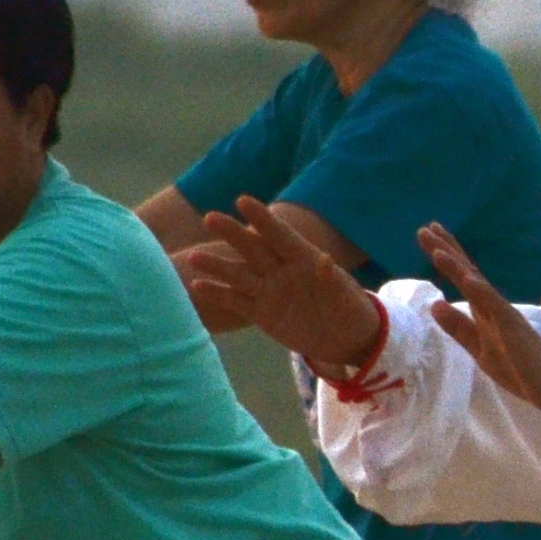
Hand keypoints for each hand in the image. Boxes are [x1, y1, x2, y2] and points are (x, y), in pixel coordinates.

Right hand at [188, 197, 391, 372]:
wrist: (343, 338)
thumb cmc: (349, 310)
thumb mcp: (345, 297)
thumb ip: (332, 281)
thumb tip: (326, 261)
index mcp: (303, 258)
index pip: (279, 235)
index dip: (261, 219)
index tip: (242, 201)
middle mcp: (281, 270)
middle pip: (253, 249)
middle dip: (232, 234)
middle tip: (210, 217)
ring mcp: (269, 290)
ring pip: (239, 274)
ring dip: (216, 266)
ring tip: (192, 258)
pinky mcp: (260, 312)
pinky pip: (236, 301)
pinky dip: (218, 295)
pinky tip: (197, 287)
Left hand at [419, 224, 540, 416]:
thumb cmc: (518, 368)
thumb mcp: (478, 348)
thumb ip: (458, 328)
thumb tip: (435, 304)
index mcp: (484, 311)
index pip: (463, 277)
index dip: (446, 256)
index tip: (428, 234)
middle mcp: (493, 306)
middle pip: (466, 273)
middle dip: (445, 250)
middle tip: (424, 228)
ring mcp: (504, 315)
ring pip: (478, 285)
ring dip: (458, 267)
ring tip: (438, 249)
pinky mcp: (514, 327)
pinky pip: (496, 307)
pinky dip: (481, 291)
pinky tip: (467, 278)